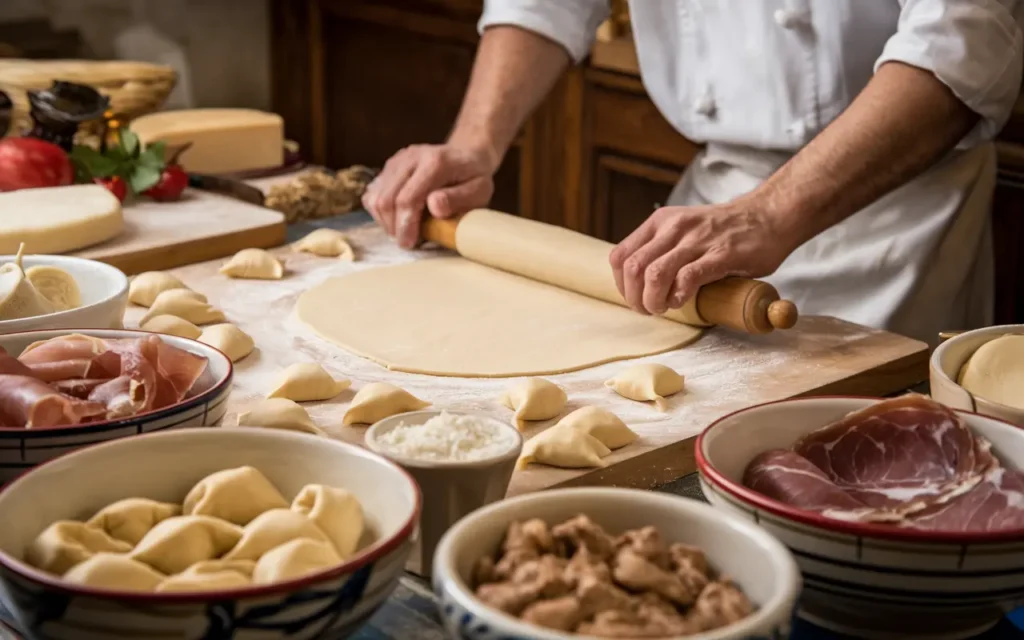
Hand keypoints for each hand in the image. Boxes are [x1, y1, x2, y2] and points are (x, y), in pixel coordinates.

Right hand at [362, 144, 496, 247]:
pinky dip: (380, 212)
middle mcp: (411, 157)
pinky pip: (372, 194)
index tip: (409, 244)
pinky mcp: (388, 167)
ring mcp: (396, 160)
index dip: (405, 225)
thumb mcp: (479, 190)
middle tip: (407, 242)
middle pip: (387, 199)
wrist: (464, 155)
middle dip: (393, 227)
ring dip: (386, 221)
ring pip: (375, 197)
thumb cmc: (473, 178)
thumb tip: (434, 207)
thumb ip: (458, 198)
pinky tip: (397, 218)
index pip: (408, 198)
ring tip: (404, 230)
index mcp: (435, 162)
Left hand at [608, 198, 795, 315]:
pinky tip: (683, 301)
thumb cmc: (724, 230)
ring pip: (655, 274)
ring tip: (664, 308)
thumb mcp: (682, 229)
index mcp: (660, 222)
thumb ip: (661, 248)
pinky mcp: (721, 254)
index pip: (620, 256)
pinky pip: (687, 277)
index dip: (622, 285)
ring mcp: (697, 240)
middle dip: (635, 298)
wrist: (768, 216)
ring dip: (653, 301)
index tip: (636, 298)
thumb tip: (640, 282)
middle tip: (649, 310)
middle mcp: (674, 228)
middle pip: (633, 268)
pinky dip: (679, 296)